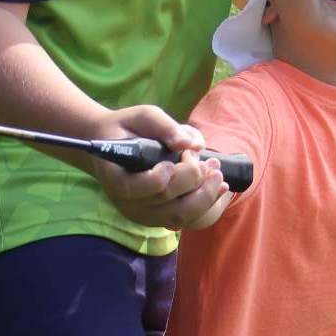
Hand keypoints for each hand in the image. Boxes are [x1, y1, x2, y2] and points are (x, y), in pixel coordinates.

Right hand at [92, 103, 232, 231]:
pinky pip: (187, 219)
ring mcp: (143, 214)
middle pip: (166, 200)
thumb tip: (190, 144)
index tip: (181, 155)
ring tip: (218, 173)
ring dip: (206, 195)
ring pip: (180, 215)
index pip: (137, 187)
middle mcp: (128, 202)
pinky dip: (207, 204)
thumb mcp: (142, 116)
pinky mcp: (159, 218)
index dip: (162, 176)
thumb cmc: (128, 128)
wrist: (113, 146)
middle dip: (193, 178)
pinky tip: (221, 188)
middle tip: (208, 159)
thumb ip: (164, 126)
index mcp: (116, 177)